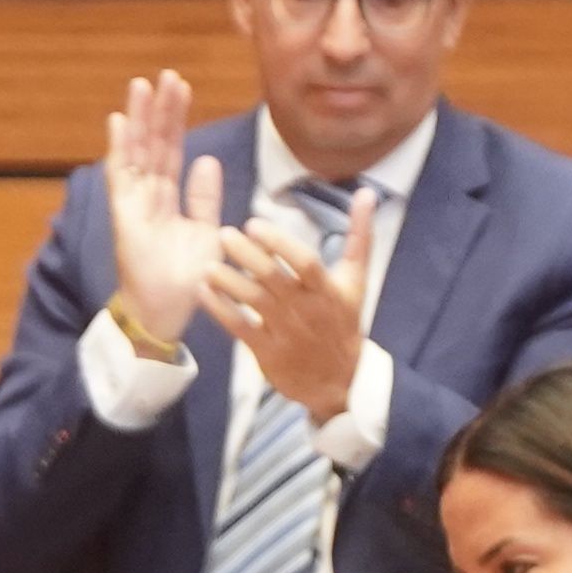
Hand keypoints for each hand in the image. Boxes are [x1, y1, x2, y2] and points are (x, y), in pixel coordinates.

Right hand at [104, 71, 225, 344]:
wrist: (167, 312)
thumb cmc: (187, 279)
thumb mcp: (208, 232)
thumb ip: (206, 198)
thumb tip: (207, 161)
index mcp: (169, 197)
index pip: (173, 149)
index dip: (177, 119)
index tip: (182, 88)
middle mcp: (148, 195)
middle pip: (154, 143)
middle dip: (160, 110)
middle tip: (167, 75)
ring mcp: (133, 202)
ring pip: (136, 151)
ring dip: (139, 118)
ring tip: (142, 84)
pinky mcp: (123, 214)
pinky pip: (120, 175)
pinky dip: (119, 147)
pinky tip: (119, 120)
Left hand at [201, 189, 375, 424]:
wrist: (339, 380)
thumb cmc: (343, 321)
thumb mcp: (356, 280)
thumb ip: (360, 235)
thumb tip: (366, 192)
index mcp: (328, 290)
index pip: (306, 263)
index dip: (280, 244)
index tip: (255, 224)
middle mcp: (307, 310)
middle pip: (275, 280)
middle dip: (249, 256)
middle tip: (224, 234)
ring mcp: (286, 333)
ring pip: (255, 303)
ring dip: (230, 282)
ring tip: (209, 263)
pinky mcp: (268, 352)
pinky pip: (240, 328)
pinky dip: (221, 309)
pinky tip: (204, 289)